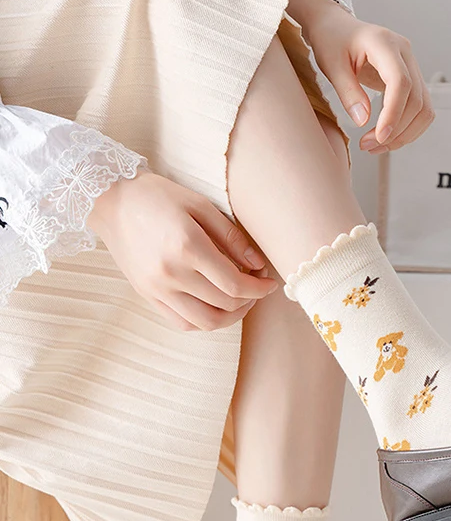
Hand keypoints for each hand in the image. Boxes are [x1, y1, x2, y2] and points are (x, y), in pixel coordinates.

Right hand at [88, 171, 276, 330]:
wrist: (110, 202)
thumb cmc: (158, 197)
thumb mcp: (200, 205)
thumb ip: (231, 237)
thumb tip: (258, 265)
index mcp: (187, 246)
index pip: (235, 284)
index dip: (259, 289)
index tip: (269, 283)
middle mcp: (171, 273)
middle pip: (225, 305)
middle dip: (250, 300)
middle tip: (256, 286)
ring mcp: (157, 289)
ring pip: (206, 322)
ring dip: (231, 317)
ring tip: (239, 301)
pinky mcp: (147, 296)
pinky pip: (183, 323)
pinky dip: (205, 321)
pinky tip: (214, 306)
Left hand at [288, 0, 434, 154]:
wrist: (336, 26)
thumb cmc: (331, 40)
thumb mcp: (332, 65)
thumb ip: (348, 92)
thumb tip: (363, 122)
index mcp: (385, 43)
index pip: (400, 82)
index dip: (393, 114)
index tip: (379, 137)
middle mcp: (405, 52)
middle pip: (416, 99)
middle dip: (396, 130)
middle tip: (369, 146)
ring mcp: (411, 65)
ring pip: (423, 108)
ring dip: (405, 133)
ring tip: (377, 146)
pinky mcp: (410, 78)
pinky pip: (420, 108)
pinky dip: (407, 127)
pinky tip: (387, 137)